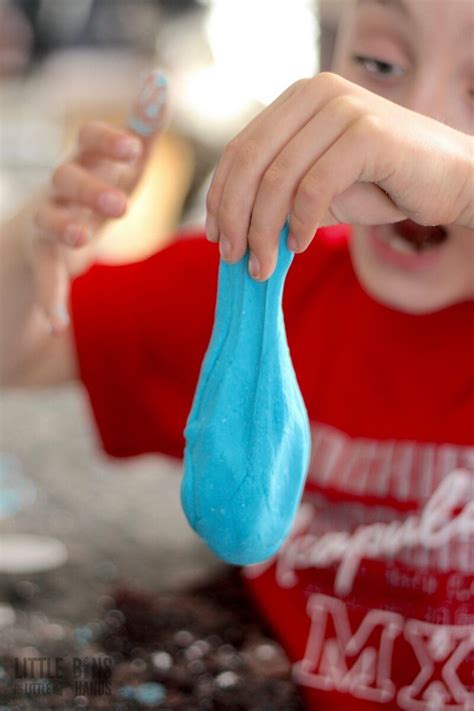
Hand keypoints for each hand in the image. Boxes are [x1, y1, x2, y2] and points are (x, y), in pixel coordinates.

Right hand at [29, 69, 166, 332]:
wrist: (44, 238)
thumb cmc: (92, 196)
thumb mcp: (118, 169)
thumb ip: (139, 134)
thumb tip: (161, 84)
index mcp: (85, 163)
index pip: (87, 139)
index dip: (108, 141)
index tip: (134, 148)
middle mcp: (58, 186)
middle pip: (66, 176)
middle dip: (91, 187)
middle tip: (120, 205)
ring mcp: (44, 222)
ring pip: (47, 219)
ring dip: (65, 227)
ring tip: (82, 239)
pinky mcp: (38, 258)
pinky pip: (42, 277)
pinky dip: (51, 299)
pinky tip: (57, 324)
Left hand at [206, 72, 472, 280]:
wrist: (451, 180)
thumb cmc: (383, 184)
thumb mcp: (318, 188)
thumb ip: (278, 195)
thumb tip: (228, 228)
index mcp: (297, 100)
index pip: (240, 149)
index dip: (220, 196)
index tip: (216, 237)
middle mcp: (316, 94)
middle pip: (250, 161)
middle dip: (235, 216)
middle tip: (233, 259)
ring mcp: (342, 108)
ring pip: (278, 177)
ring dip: (263, 230)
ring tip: (263, 266)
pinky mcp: (367, 133)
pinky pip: (314, 187)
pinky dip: (299, 223)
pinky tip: (299, 246)